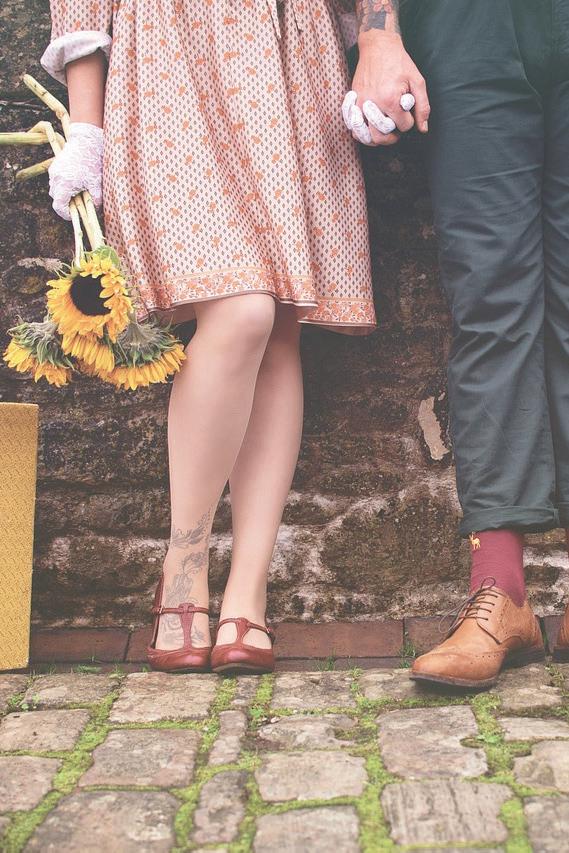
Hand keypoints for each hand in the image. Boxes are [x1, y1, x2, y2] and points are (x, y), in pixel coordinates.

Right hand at [48, 122, 103, 219]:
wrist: (84, 141)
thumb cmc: (91, 162)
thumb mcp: (96, 183)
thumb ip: (95, 199)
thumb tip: (94, 209)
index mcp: (65, 184)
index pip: (59, 206)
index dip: (66, 214)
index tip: (74, 216)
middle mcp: (56, 179)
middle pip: (56, 199)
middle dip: (65, 205)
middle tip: (78, 205)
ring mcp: (53, 172)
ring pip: (54, 190)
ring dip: (63, 195)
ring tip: (76, 193)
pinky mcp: (54, 166)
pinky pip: (55, 181)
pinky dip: (62, 186)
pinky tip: (74, 183)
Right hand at [346, 31, 429, 145]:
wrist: (378, 46)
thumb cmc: (398, 62)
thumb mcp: (417, 80)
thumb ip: (422, 106)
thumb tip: (423, 128)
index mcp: (390, 100)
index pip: (403, 126)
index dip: (408, 122)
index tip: (407, 111)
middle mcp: (373, 105)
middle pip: (382, 137)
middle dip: (393, 135)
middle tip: (397, 126)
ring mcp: (360, 104)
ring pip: (367, 137)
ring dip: (377, 138)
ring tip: (384, 131)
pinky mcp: (353, 102)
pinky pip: (353, 127)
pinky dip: (361, 132)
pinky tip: (369, 128)